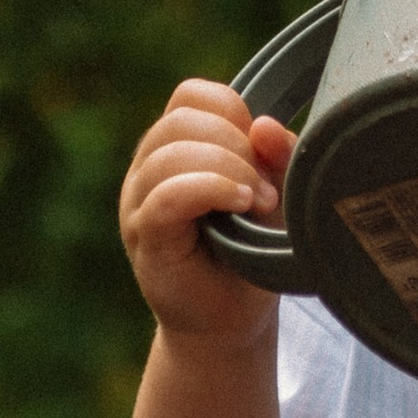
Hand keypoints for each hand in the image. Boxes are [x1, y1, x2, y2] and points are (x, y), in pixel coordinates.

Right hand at [118, 79, 296, 349]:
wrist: (230, 321)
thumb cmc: (252, 254)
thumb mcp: (277, 194)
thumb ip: (277, 156)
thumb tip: (263, 123)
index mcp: (176, 148)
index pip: (191, 96)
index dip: (231, 111)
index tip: (263, 150)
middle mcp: (148, 169)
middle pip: (181, 120)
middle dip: (235, 143)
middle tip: (268, 188)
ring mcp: (139, 202)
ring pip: (170, 153)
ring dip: (228, 169)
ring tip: (259, 202)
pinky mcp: (145, 236)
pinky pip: (165, 196)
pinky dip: (209, 190)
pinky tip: (241, 203)